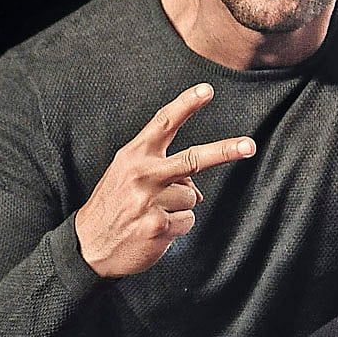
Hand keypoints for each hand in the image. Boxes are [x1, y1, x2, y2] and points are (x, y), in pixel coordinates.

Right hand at [75, 82, 255, 277]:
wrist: (88, 245)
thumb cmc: (113, 205)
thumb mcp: (126, 175)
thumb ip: (160, 170)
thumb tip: (196, 189)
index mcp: (133, 156)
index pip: (163, 124)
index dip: (186, 105)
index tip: (207, 90)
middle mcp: (142, 175)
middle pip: (193, 159)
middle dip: (225, 151)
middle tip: (249, 146)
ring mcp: (149, 202)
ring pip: (192, 197)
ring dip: (180, 208)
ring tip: (153, 214)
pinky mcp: (157, 227)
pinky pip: (187, 222)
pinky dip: (176, 228)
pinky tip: (155, 230)